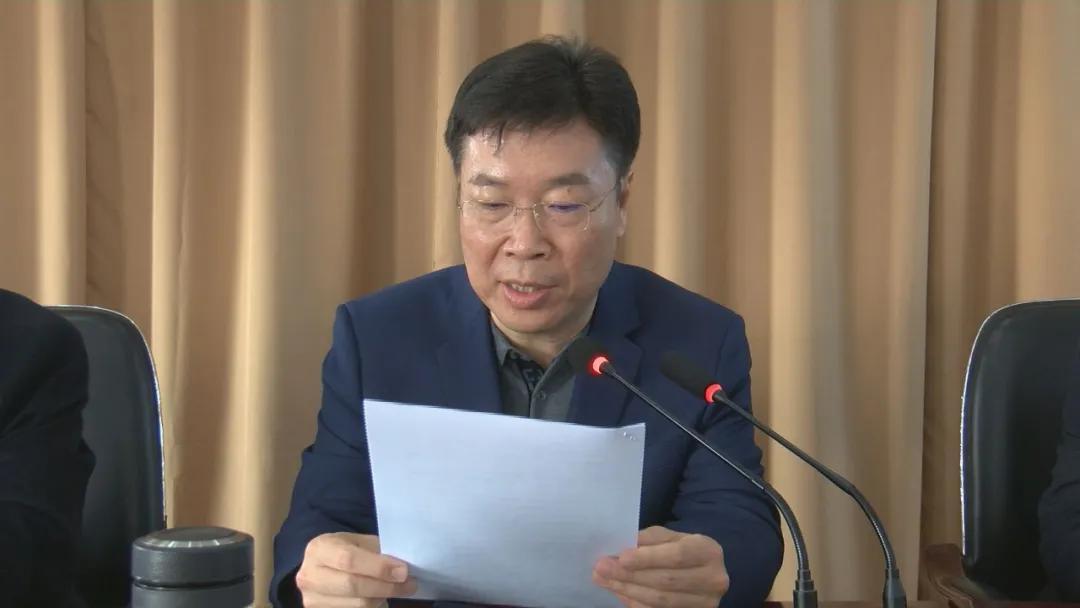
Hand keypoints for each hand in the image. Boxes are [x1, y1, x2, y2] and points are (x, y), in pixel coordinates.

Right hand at [295, 532, 417, 606]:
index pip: (349, 560)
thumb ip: (377, 552)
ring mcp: (312, 600)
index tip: (403, 571)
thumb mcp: (357, 542)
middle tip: (409, 584)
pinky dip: (373, 607)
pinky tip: (380, 598)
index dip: (378, 568)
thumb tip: (402, 567)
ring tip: (396, 590)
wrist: (318, 569)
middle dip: (386, 586)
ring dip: (382, 598)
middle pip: (352, 586)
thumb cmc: (343, 551)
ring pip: (356, 605)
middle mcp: (310, 576)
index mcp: (319, 549)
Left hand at [593, 526, 728, 607]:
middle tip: (602, 568)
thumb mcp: (672, 537)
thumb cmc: (685, 550)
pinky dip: (635, 603)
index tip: (621, 557)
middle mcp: (713, 580)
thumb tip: (622, 546)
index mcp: (708, 552)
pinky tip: (619, 592)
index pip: (676, 556)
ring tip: (604, 580)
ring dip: (628, 590)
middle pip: (666, 581)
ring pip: (660, 600)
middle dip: (630, 575)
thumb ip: (650, 540)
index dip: (648, 558)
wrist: (705, 573)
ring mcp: (704, 603)